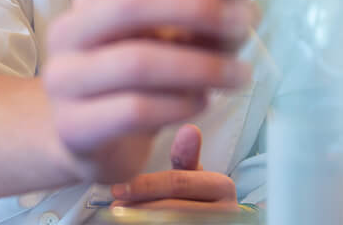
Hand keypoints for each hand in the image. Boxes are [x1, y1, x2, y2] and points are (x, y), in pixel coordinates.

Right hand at [43, 0, 259, 182]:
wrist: (85, 139)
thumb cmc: (133, 80)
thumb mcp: (166, 40)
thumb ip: (198, 22)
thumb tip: (242, 6)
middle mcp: (69, 30)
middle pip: (132, 4)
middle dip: (198, 8)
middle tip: (246, 23)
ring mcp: (64, 79)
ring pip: (137, 61)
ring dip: (200, 66)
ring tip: (240, 74)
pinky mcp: (74, 126)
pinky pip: (134, 110)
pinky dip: (178, 104)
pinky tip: (204, 102)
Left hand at [109, 124, 239, 211]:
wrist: (210, 219)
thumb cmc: (196, 196)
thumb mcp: (192, 175)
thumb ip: (185, 155)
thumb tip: (189, 127)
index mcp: (223, 187)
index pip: (178, 183)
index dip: (145, 186)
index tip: (116, 189)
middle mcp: (227, 210)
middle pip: (172, 208)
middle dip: (139, 205)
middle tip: (115, 204)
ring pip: (170, 221)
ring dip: (140, 218)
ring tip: (120, 214)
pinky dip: (148, 223)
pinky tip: (133, 221)